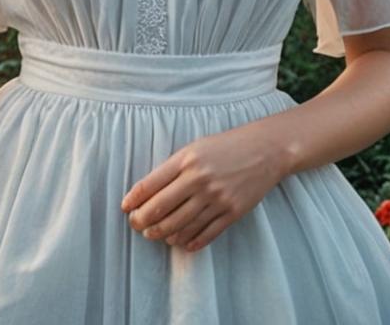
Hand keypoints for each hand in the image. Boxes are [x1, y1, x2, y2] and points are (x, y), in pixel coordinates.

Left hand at [121, 120, 286, 251]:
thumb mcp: (195, 148)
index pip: (151, 184)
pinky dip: (190, 242)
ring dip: (163, 234)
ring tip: (154, 235)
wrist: (264, 150)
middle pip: (161, 209)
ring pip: (181, 226)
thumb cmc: (225, 146)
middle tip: (136, 225)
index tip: (125, 208)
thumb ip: (173, 168)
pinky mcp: (232, 213)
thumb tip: (149, 193)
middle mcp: (199, 180)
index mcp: (187, 160)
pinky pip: (205, 234)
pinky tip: (181, 243)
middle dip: (143, 221)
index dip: (134, 199)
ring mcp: (217, 198)